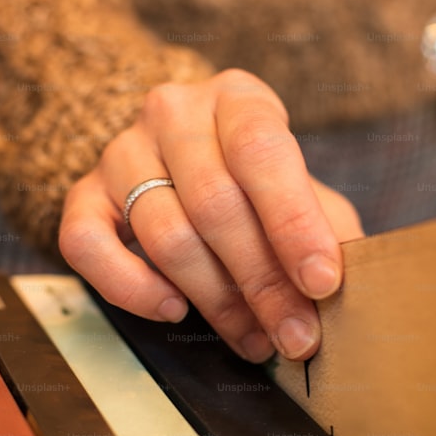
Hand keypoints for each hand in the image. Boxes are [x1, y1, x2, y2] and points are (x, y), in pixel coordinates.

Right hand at [59, 69, 362, 361]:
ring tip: (255, 337)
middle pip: (215, 203)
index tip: (322, 281)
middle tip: (296, 336)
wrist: (183, 160)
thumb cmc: (255, 183)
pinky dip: (130, 287)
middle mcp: (173, 113)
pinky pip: (87, 244)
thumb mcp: (302, 189)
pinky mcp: (83, 194)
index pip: (262, 151)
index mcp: (237, 98)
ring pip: (164, 233)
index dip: (294, 221)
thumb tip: (352, 292)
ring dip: (215, 299)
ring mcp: (121, 151)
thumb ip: (325, 229)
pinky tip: (174, 309)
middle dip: (262, 281)